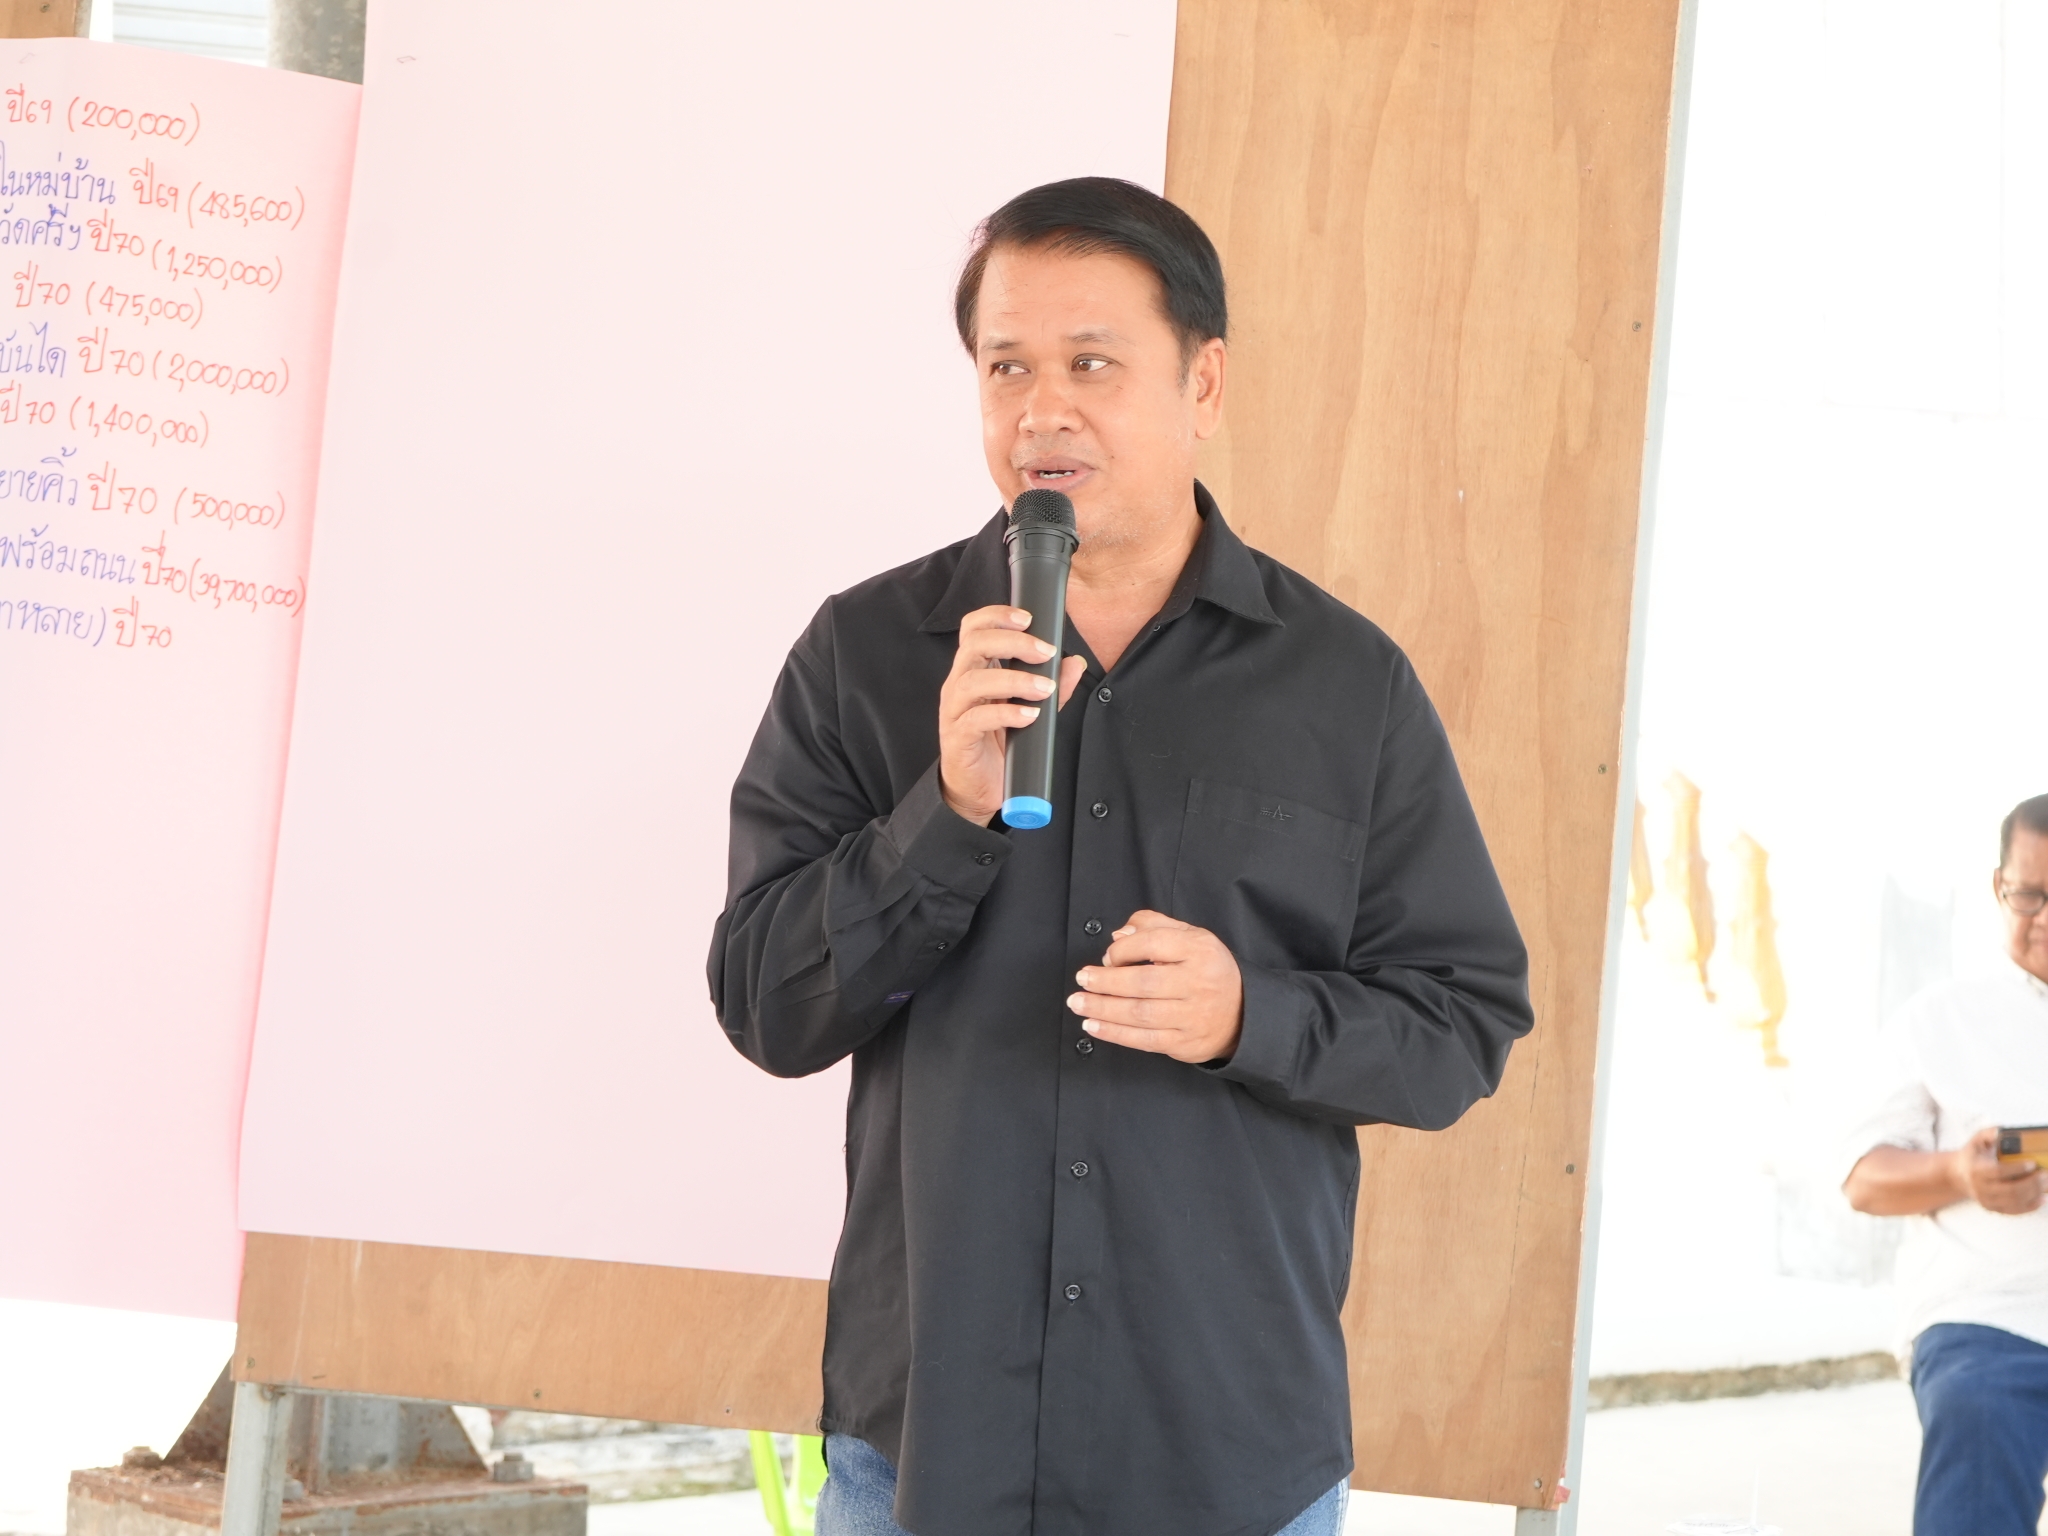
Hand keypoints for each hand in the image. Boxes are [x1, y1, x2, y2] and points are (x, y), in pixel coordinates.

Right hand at [938, 605, 1085, 824]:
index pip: (973, 628)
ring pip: (974, 681)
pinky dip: (1006, 713)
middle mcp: (959, 684)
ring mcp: (955, 710)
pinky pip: (976, 719)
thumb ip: (1051, 685)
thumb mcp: (1028, 707)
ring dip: (1014, 680)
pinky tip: (1029, 716)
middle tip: (1046, 652)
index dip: (997, 615)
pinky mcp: (958, 737)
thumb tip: (1075, 662)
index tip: (1029, 618)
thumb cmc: (998, 742)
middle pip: (974, 645)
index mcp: (974, 670)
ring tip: (1045, 688)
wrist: (977, 788)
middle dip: (1013, 642)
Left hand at [1067, 910, 1243, 1063]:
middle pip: (1143, 982)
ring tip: (1079, 1002)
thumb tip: (1119, 935)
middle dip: (1106, 981)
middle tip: (1082, 980)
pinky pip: (1144, 1039)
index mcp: (1200, 950)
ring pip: (1141, 1013)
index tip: (1106, 957)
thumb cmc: (1207, 970)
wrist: (1242, 1013)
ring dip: (1103, 1008)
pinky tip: (1094, 1025)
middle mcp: (1198, 983)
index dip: (1123, 950)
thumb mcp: (1191, 936)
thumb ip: (1154, 926)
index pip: (1154, 944)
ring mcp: (1193, 1016)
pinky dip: (1115, 1033)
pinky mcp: (1185, 1042)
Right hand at [1954, 1127, 2047, 1214]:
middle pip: (2010, 1190)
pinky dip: (2031, 1206)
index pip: (1998, 1171)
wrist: (1959, 1175)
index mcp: (1976, 1170)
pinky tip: (2042, 1198)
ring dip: (2035, 1194)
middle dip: (2032, 1183)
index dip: (2017, 1169)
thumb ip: (1989, 1133)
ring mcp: (1987, 1200)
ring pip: (2015, 1201)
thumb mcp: (1977, 1141)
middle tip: (2046, 1175)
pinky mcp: (1994, 1209)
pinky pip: (2015, 1211)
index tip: (2032, 1163)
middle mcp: (1980, 1188)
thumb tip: (2000, 1132)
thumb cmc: (1972, 1156)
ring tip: (2047, 1184)